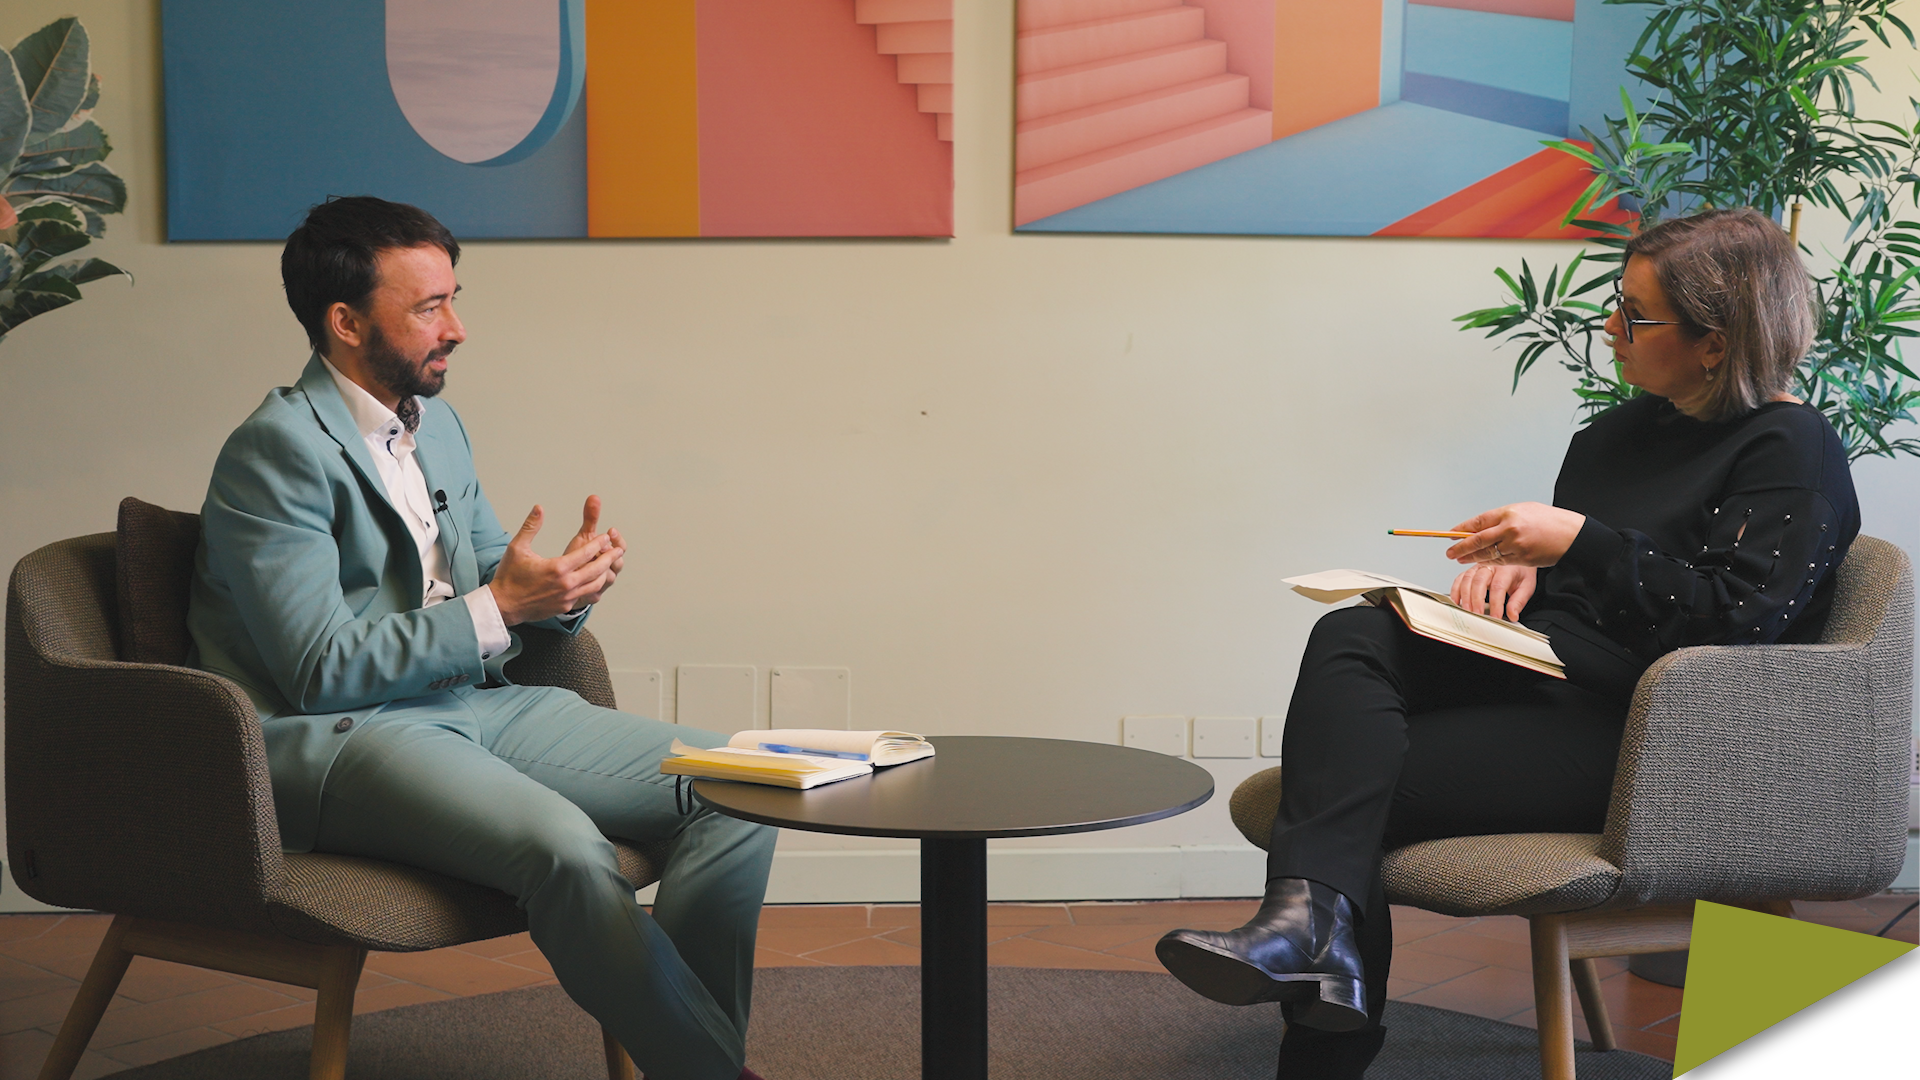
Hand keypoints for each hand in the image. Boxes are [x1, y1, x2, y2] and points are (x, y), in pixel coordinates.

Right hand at [487, 502, 624, 625]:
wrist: (503, 606)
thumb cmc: (509, 577)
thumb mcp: (517, 547)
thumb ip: (531, 526)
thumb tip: (539, 508)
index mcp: (558, 568)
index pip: (586, 553)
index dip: (599, 543)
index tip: (606, 536)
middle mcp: (566, 584)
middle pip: (597, 569)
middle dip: (609, 558)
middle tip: (618, 550)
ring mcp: (567, 597)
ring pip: (595, 584)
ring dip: (604, 573)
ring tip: (609, 565)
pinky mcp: (565, 606)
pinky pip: (586, 596)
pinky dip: (594, 587)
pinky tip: (596, 582)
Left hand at [1445, 502, 1584, 566]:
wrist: (1571, 535)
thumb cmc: (1549, 521)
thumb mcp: (1523, 510)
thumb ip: (1502, 518)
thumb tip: (1481, 526)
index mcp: (1508, 513)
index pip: (1478, 521)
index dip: (1462, 529)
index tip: (1452, 533)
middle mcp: (1509, 529)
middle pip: (1477, 540)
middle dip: (1461, 547)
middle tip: (1450, 552)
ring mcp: (1515, 545)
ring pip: (1486, 554)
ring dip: (1471, 558)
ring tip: (1461, 559)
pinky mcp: (1521, 559)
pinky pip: (1500, 562)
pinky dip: (1489, 563)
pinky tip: (1480, 562)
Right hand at [1451, 564, 1537, 621]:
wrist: (1517, 556)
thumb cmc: (1520, 573)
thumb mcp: (1527, 586)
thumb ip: (1519, 601)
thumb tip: (1512, 615)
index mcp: (1506, 569)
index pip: (1498, 586)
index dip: (1495, 603)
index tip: (1496, 617)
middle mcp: (1490, 565)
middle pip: (1479, 581)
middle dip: (1476, 600)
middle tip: (1478, 615)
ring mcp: (1478, 566)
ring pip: (1467, 579)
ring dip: (1465, 596)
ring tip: (1467, 610)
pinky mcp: (1470, 570)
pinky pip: (1459, 579)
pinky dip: (1456, 590)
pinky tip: (1457, 601)